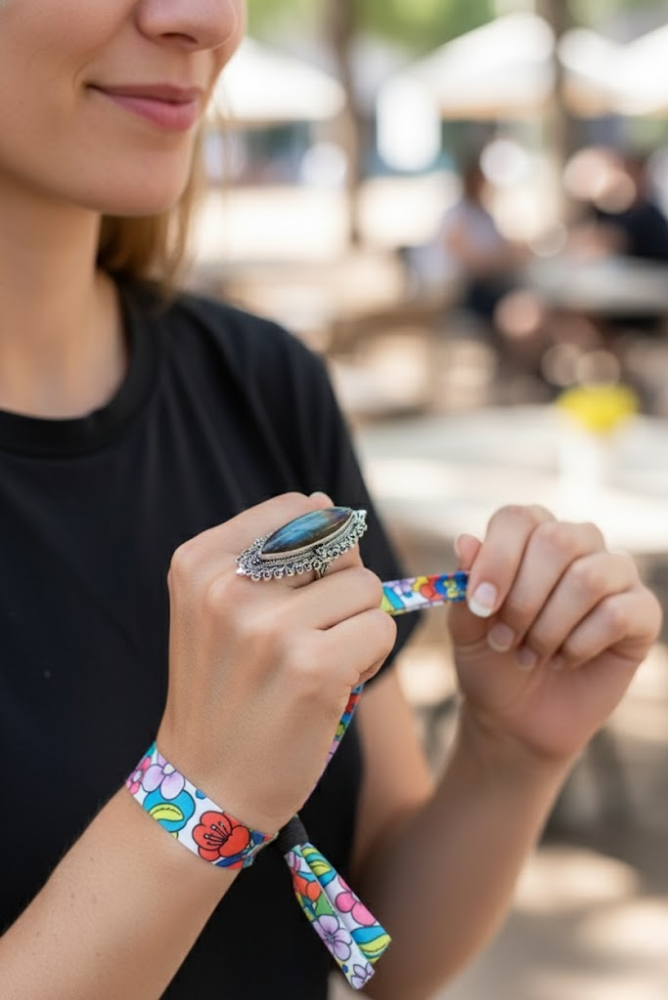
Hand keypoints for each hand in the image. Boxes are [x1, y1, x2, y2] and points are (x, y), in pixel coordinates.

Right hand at [157, 493, 395, 833]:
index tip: (297, 592)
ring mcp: (270, 629)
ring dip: (359, 622)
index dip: (319, 546)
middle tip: (309, 634)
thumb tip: (329, 504)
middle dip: (339, 586)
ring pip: (365, 586)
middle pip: (335, 544)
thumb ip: (270, 553)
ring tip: (321, 661)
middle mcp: (227, 588)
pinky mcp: (314, 669)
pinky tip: (337, 683)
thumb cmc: (225, 691)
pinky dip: (372, 655)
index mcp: (199, 562)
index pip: (296, 508)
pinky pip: (380, 627)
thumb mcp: (219, 610)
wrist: (207, 785)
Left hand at [448, 505, 661, 761]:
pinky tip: (564, 660)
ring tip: (530, 654)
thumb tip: (466, 541)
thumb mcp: (465, 628)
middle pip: (557, 540)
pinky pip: (617, 614)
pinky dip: (580, 644)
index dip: (497, 559)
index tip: (478, 606)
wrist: (518, 716)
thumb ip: (464, 584)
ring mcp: (615, 574)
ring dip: (549, 626)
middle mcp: (578, 542)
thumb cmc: (491, 660)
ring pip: (588, 577)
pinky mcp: (642, 612)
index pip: (517, 519)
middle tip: (503, 639)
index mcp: (531, 534)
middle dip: (523, 598)